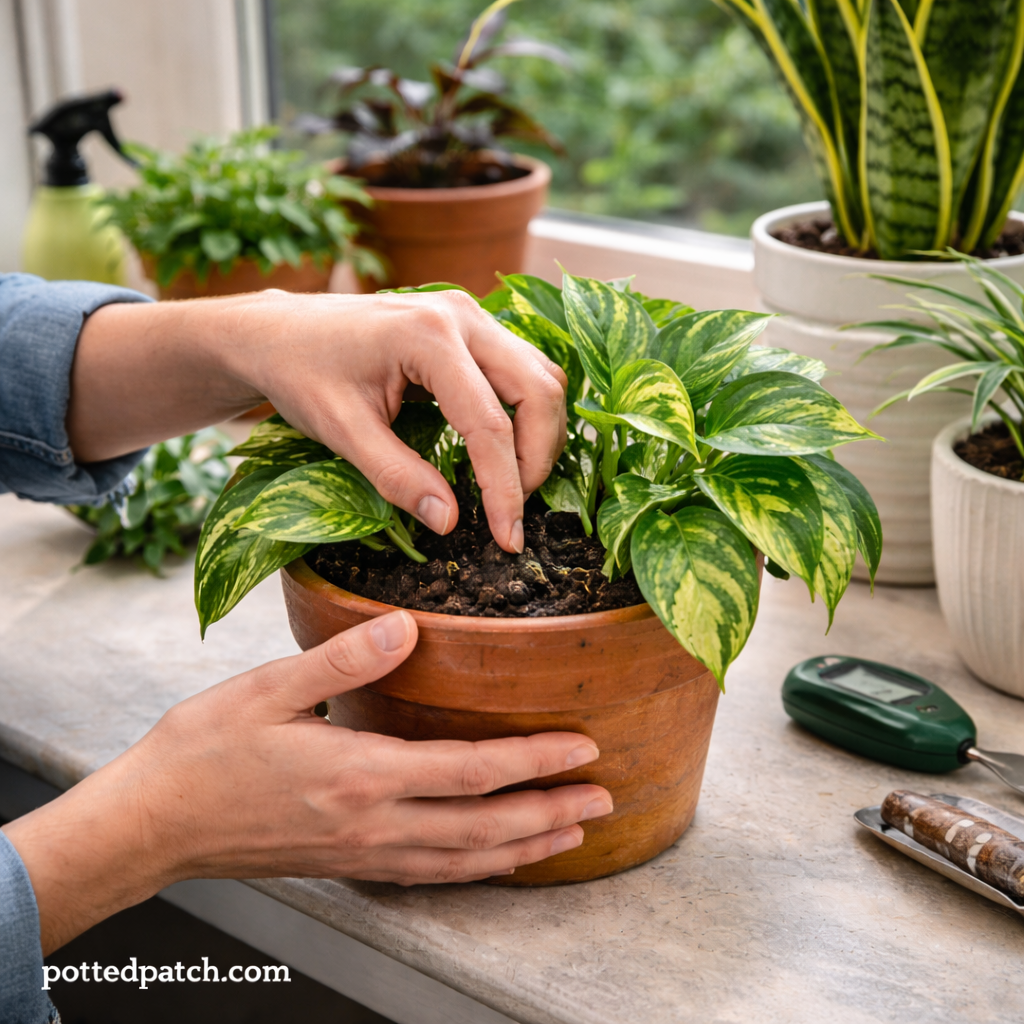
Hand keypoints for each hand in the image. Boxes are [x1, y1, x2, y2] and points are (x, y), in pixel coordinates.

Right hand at [3, 611, 611, 952]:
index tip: (583, 747)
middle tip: (604, 797)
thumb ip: (344, 658)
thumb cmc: (205, 751)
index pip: (473, 772)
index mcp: (362, 776)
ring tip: (572, 835)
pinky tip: (495, 861)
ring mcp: (363, 853)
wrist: (154, 824)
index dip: (535, 762)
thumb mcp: (268, 689)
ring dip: (525, 847)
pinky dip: (476, 869)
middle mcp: (373, 824)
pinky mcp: (348, 864)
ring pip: (464, 860)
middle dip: (551, 811)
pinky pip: (430, 875)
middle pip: (484, 826)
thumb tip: (408, 626)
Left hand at [68, 290, 567, 551]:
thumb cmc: (302, 375)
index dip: (505, 487)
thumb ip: (396, 477)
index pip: (488, 422)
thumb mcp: (341, 432)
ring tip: (514, 484)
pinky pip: (523, 368)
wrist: (280, 332)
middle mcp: (461, 315)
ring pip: (540, 376)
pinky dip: (526, 413)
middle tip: (516, 511)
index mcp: (427, 336)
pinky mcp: (470, 325)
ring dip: (539, 434)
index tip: (509, 538)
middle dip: (538, 457)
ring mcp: (470, 313)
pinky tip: (504, 451)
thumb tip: (449, 522)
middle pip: (538, 389)